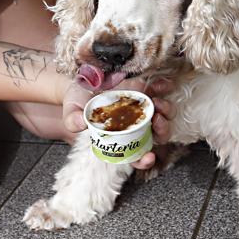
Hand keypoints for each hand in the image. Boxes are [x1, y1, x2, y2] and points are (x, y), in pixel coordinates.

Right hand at [61, 77, 176, 170]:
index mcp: (120, 136)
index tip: (149, 156)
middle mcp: (135, 123)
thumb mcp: (72, 110)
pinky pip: (162, 90)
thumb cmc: (79, 100)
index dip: (144, 160)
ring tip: (156, 101)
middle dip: (162, 129)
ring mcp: (143, 106)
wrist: (82, 78)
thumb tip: (79, 123)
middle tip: (156, 118)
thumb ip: (73, 119)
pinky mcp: (146, 88)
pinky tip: (160, 84)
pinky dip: (165, 87)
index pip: (135, 155)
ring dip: (166, 109)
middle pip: (158, 135)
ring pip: (165, 114)